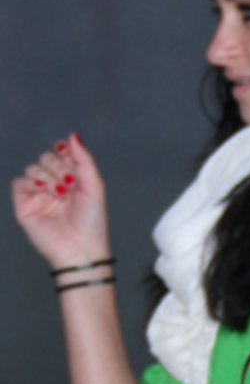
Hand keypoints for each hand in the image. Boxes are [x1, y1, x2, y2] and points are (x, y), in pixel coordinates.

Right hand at [12, 134, 111, 269]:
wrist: (79, 246)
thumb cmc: (92, 220)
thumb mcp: (94, 186)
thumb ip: (84, 160)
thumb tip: (73, 136)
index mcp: (74, 176)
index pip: (61, 152)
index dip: (62, 149)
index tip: (67, 154)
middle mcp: (55, 182)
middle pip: (47, 157)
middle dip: (58, 166)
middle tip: (69, 183)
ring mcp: (39, 192)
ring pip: (33, 167)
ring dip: (47, 176)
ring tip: (59, 193)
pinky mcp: (24, 203)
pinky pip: (19, 182)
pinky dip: (31, 182)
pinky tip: (43, 190)